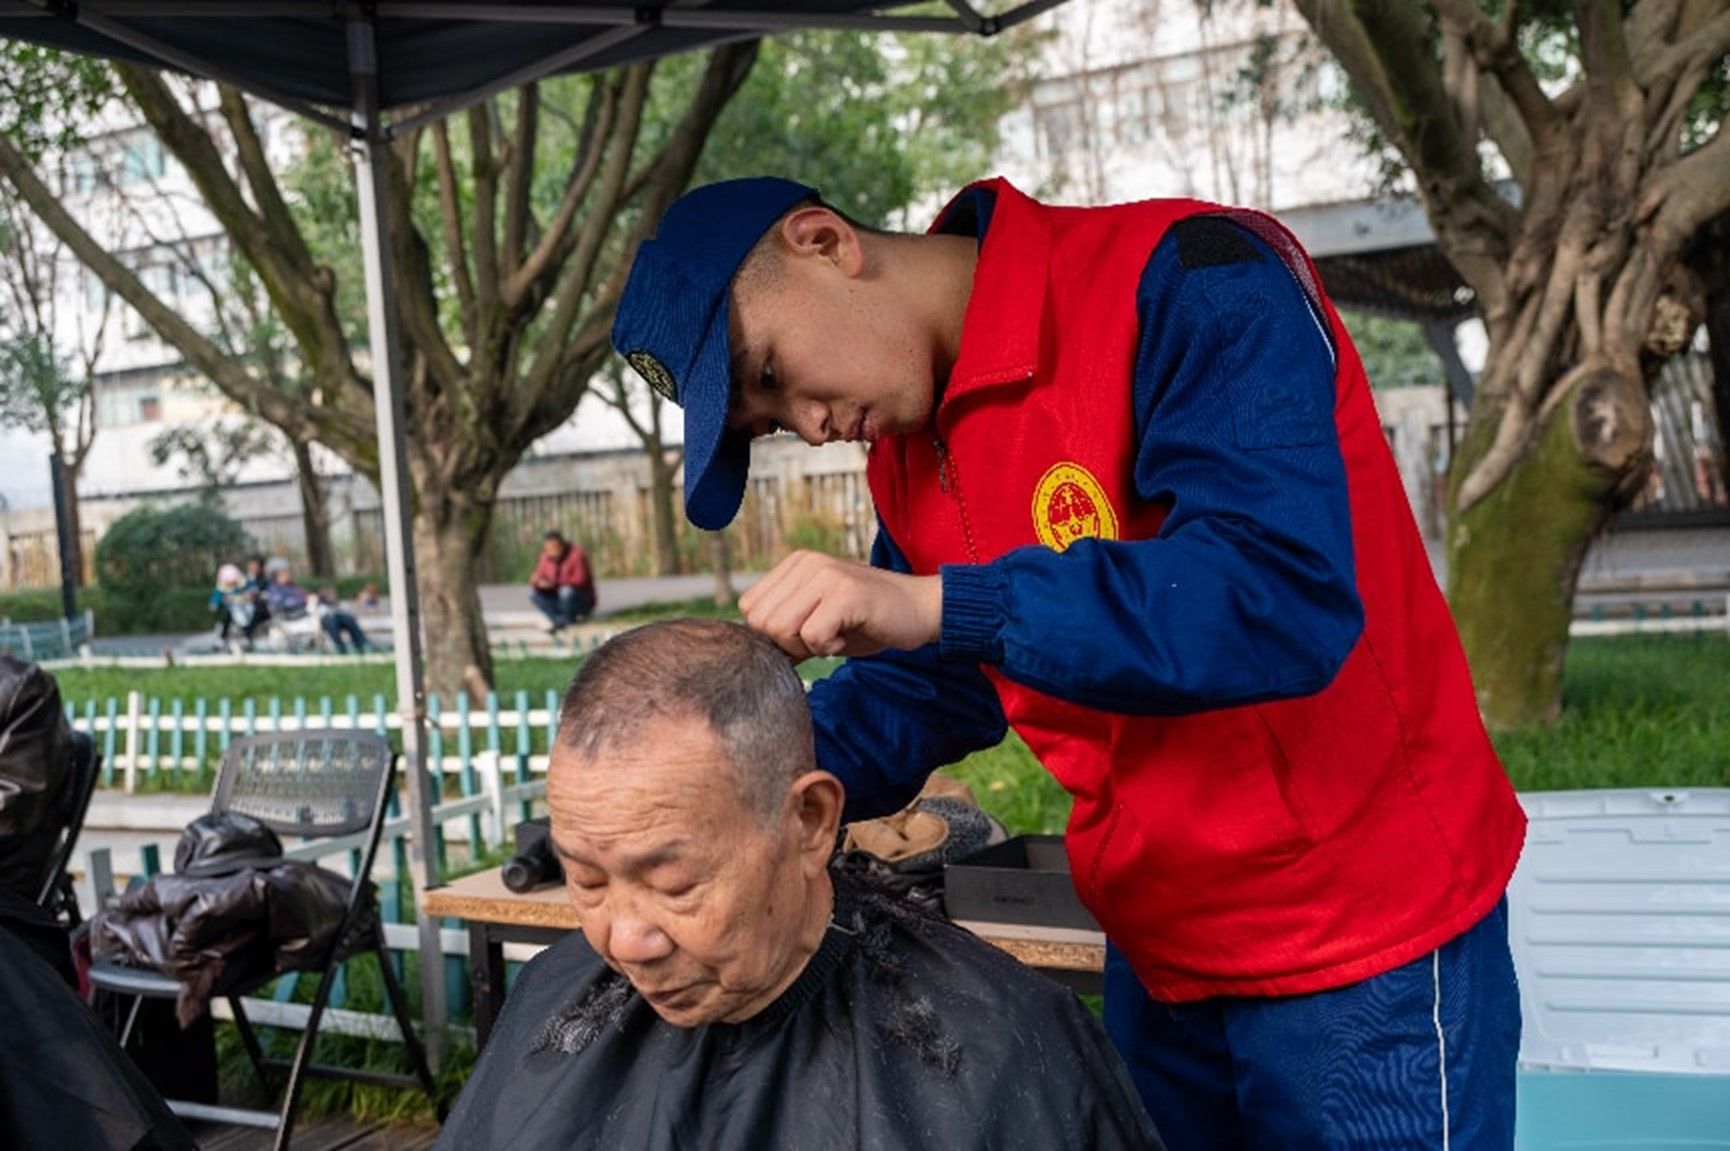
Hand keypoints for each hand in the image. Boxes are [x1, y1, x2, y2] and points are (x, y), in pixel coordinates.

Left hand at [740, 551, 941, 660]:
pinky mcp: (844, 592)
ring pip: (780, 628)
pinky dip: (827, 649)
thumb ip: (785, 630)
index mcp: (795, 564)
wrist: (921, 610)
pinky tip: (847, 636)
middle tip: (822, 638)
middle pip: (761, 622)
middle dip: (788, 644)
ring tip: (835, 634)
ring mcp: (825, 574)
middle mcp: (806, 562)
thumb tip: (749, 655)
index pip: (750, 609)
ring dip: (807, 646)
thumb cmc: (868, 620)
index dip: (773, 635)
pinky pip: (811, 636)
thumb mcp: (818, 621)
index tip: (808, 633)